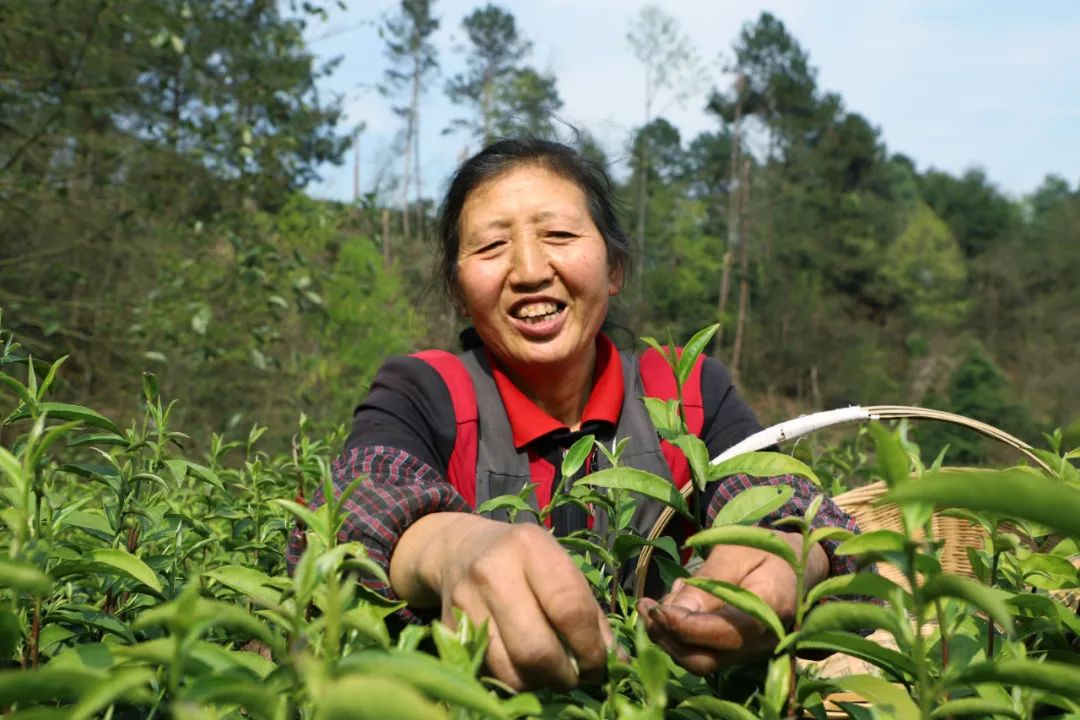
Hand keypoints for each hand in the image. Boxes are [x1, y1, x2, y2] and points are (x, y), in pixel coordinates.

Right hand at [391, 513, 614, 689]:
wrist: (460, 549)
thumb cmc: (524, 560)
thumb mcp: (559, 566)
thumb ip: (589, 611)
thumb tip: (616, 660)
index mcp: (531, 547)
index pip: (570, 610)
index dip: (591, 648)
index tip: (600, 664)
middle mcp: (494, 571)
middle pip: (536, 648)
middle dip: (565, 674)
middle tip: (577, 676)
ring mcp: (466, 601)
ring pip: (510, 670)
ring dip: (540, 683)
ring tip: (551, 673)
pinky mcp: (450, 628)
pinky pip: (490, 672)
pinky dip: (515, 681)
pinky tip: (525, 668)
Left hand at [636, 531, 827, 674]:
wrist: (795, 563)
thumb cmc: (764, 549)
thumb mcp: (734, 551)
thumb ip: (707, 583)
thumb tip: (671, 612)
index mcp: (772, 609)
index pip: (722, 633)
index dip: (683, 626)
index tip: (655, 608)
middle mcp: (764, 640)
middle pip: (706, 660)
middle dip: (667, 638)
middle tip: (645, 607)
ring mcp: (752, 652)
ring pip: (701, 662)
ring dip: (668, 638)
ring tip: (656, 604)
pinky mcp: (739, 652)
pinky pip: (704, 654)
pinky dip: (679, 637)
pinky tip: (675, 607)